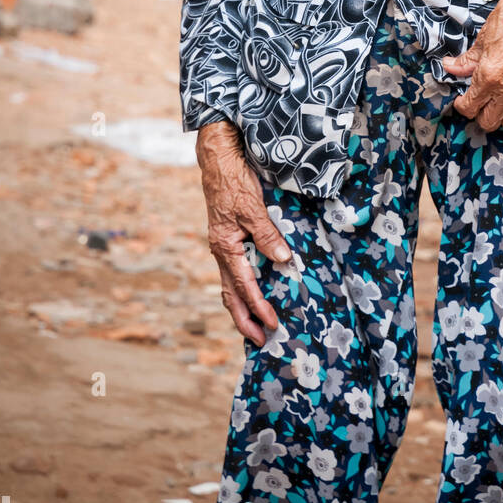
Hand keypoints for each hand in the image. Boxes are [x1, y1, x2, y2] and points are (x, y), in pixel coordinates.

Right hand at [196, 119, 291, 344]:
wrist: (218, 161)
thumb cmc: (234, 182)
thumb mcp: (253, 208)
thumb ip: (267, 235)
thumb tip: (284, 261)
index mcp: (225, 247)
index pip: (244, 285)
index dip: (259, 306)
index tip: (272, 324)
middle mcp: (221, 251)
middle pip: (230, 295)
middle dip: (244, 320)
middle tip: (260, 341)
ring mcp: (222, 247)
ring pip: (229, 286)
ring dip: (241, 309)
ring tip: (253, 328)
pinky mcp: (227, 240)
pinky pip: (233, 272)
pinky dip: (241, 290)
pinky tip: (251, 294)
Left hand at [442, 0, 502, 131]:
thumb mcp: (485, 35)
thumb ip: (469, 59)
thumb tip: (451, 67)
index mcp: (488, 75)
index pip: (469, 107)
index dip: (461, 106)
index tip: (461, 101)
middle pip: (488, 122)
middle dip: (478, 115)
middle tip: (477, 103)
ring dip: (500, 117)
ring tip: (496, 105)